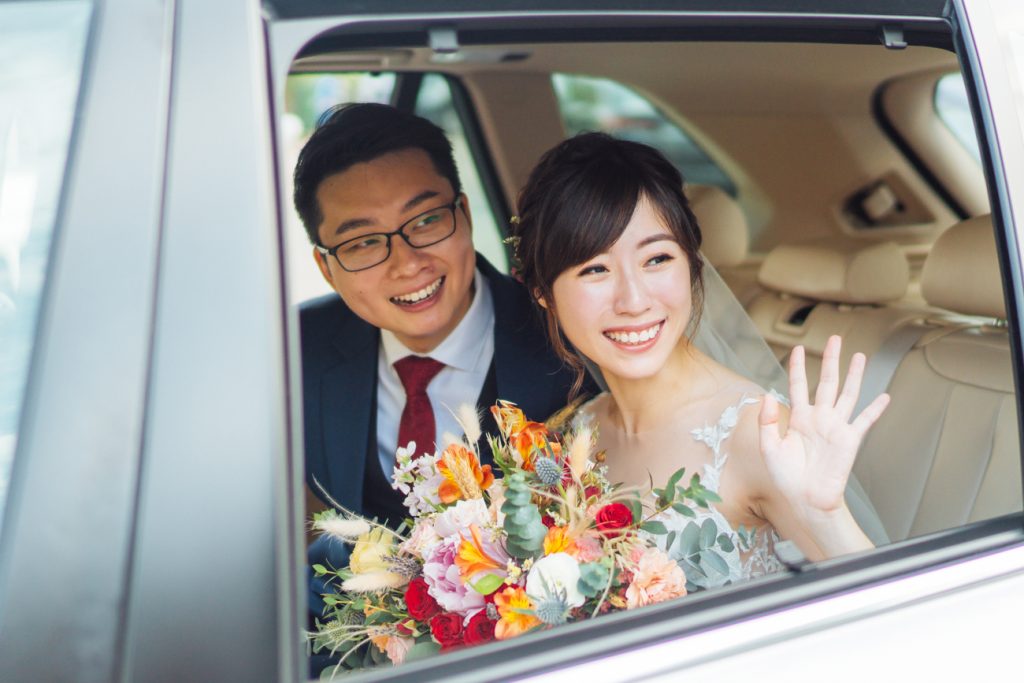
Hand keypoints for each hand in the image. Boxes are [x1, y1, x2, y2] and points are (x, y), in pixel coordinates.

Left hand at [758, 335, 889, 519]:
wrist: (805, 500)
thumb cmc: (786, 477)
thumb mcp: (769, 448)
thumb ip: (767, 422)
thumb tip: (767, 396)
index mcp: (798, 419)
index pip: (798, 385)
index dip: (798, 367)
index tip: (798, 349)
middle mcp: (819, 419)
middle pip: (827, 382)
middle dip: (831, 360)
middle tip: (835, 339)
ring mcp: (836, 428)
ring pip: (847, 394)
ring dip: (854, 375)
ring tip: (860, 356)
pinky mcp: (849, 440)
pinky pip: (864, 421)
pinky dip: (875, 409)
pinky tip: (884, 396)